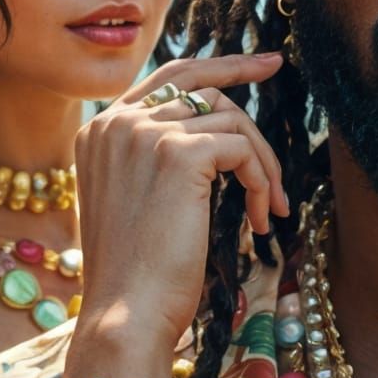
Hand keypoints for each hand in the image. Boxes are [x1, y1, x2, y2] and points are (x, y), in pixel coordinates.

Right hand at [73, 52, 288, 354]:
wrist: (125, 314)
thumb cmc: (136, 274)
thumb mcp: (136, 201)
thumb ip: (157, 158)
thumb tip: (214, 133)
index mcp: (98, 130)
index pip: (166, 78)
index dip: (216, 67)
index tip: (258, 63)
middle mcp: (116, 122)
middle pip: (203, 88)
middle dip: (245, 77)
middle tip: (278, 69)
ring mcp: (146, 133)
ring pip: (231, 121)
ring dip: (262, 165)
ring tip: (267, 208)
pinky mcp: (179, 153)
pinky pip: (242, 149)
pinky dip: (261, 180)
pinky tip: (259, 218)